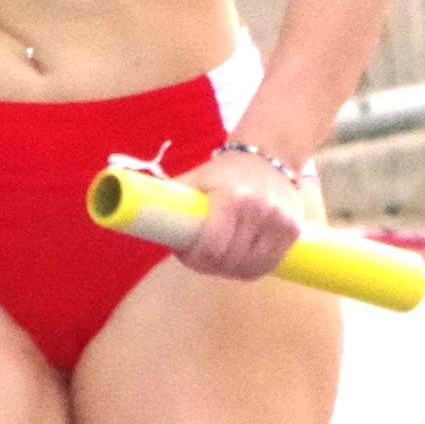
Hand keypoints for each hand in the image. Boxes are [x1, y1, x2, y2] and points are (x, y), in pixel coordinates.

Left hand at [177, 149, 304, 282]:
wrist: (270, 154)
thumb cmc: (224, 171)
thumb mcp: (196, 179)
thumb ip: (169, 199)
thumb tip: (131, 216)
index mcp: (233, 198)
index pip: (213, 245)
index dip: (196, 258)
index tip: (186, 254)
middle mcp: (260, 211)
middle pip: (229, 260)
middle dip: (209, 265)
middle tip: (198, 258)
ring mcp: (279, 223)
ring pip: (250, 267)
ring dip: (230, 270)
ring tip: (218, 260)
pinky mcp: (293, 231)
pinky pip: (268, 264)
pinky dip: (251, 268)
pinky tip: (239, 261)